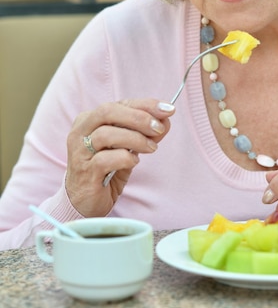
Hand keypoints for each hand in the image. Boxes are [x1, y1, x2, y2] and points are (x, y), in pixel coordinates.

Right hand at [65, 99, 174, 216]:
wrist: (85, 203)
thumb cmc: (106, 171)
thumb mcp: (128, 149)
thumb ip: (144, 134)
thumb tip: (165, 120)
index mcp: (90, 120)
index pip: (119, 104)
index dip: (145, 105)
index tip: (168, 109)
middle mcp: (80, 131)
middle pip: (107, 111)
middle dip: (138, 117)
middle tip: (159, 127)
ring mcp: (79, 152)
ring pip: (105, 134)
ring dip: (135, 139)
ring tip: (151, 148)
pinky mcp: (84, 173)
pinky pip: (104, 159)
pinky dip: (124, 158)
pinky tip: (134, 161)